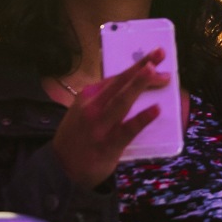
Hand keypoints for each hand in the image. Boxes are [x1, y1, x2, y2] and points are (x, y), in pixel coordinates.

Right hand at [52, 48, 170, 189]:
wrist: (61, 168)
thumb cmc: (76, 136)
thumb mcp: (82, 111)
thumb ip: (102, 99)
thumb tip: (131, 85)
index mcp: (87, 96)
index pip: (116, 78)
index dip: (136, 67)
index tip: (153, 57)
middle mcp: (92, 107)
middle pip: (121, 83)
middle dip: (141, 67)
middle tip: (161, 53)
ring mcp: (100, 125)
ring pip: (122, 101)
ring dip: (138, 84)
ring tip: (155, 72)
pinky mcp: (108, 144)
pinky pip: (128, 129)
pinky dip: (142, 118)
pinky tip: (156, 109)